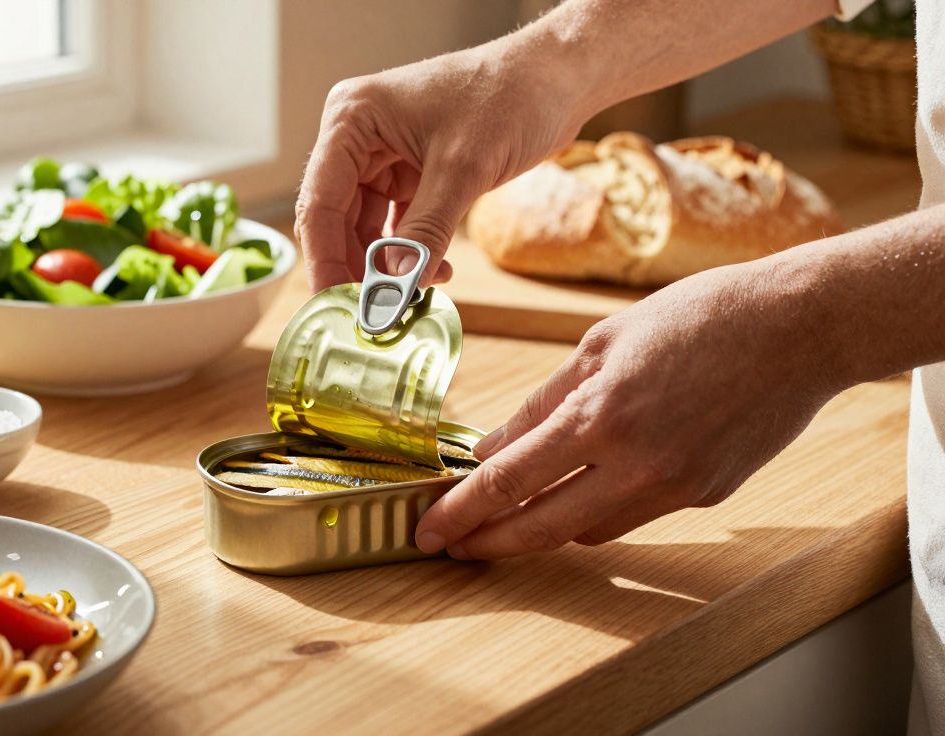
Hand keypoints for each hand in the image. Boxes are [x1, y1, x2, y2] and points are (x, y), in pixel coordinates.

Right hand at [294, 38, 589, 291]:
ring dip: (387, 266)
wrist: (559, 78)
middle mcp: (358, 136)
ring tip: (412, 296)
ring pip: (366, 227)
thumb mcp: (463, 169)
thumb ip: (424, 233)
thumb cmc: (511, 96)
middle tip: (375, 313)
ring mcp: (384, 155)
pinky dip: (410, 253)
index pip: (319, 201)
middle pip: (336, 219)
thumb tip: (392, 290)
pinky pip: (397, 225)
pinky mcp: (411, 172)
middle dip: (358, 267)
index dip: (324, 258)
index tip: (335, 305)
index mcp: (353, 119)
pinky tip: (434, 274)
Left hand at [414, 259, 847, 558]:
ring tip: (509, 516)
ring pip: (588, 531)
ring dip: (543, 527)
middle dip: (488, 543)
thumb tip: (493, 446)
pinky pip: (634, 517)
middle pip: (540, 528)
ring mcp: (676, 489)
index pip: (507, 482)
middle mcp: (636, 465)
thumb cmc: (699, 317)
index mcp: (600, 416)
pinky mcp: (706, 497)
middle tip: (452, 546)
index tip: (428, 530)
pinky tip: (586, 488)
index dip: (459, 512)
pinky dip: (600, 509)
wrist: (800, 328)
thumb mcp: (602, 342)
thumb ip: (543, 402)